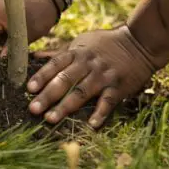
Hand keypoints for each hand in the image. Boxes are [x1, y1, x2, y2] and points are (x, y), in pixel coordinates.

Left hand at [26, 25, 156, 127]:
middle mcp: (88, 65)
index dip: (42, 76)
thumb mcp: (81, 43)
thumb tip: (34, 57)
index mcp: (77, 53)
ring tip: (51, 119)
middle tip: (33, 109)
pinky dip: (100, 113)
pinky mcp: (118, 87)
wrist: (139, 43)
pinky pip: (107, 102)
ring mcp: (103, 76)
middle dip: (48, 95)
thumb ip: (58, 53)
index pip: (55, 64)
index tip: (29, 89)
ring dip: (65, 106)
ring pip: (81, 92)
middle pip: (65, 80)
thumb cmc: (104, 44)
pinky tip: (91, 125)